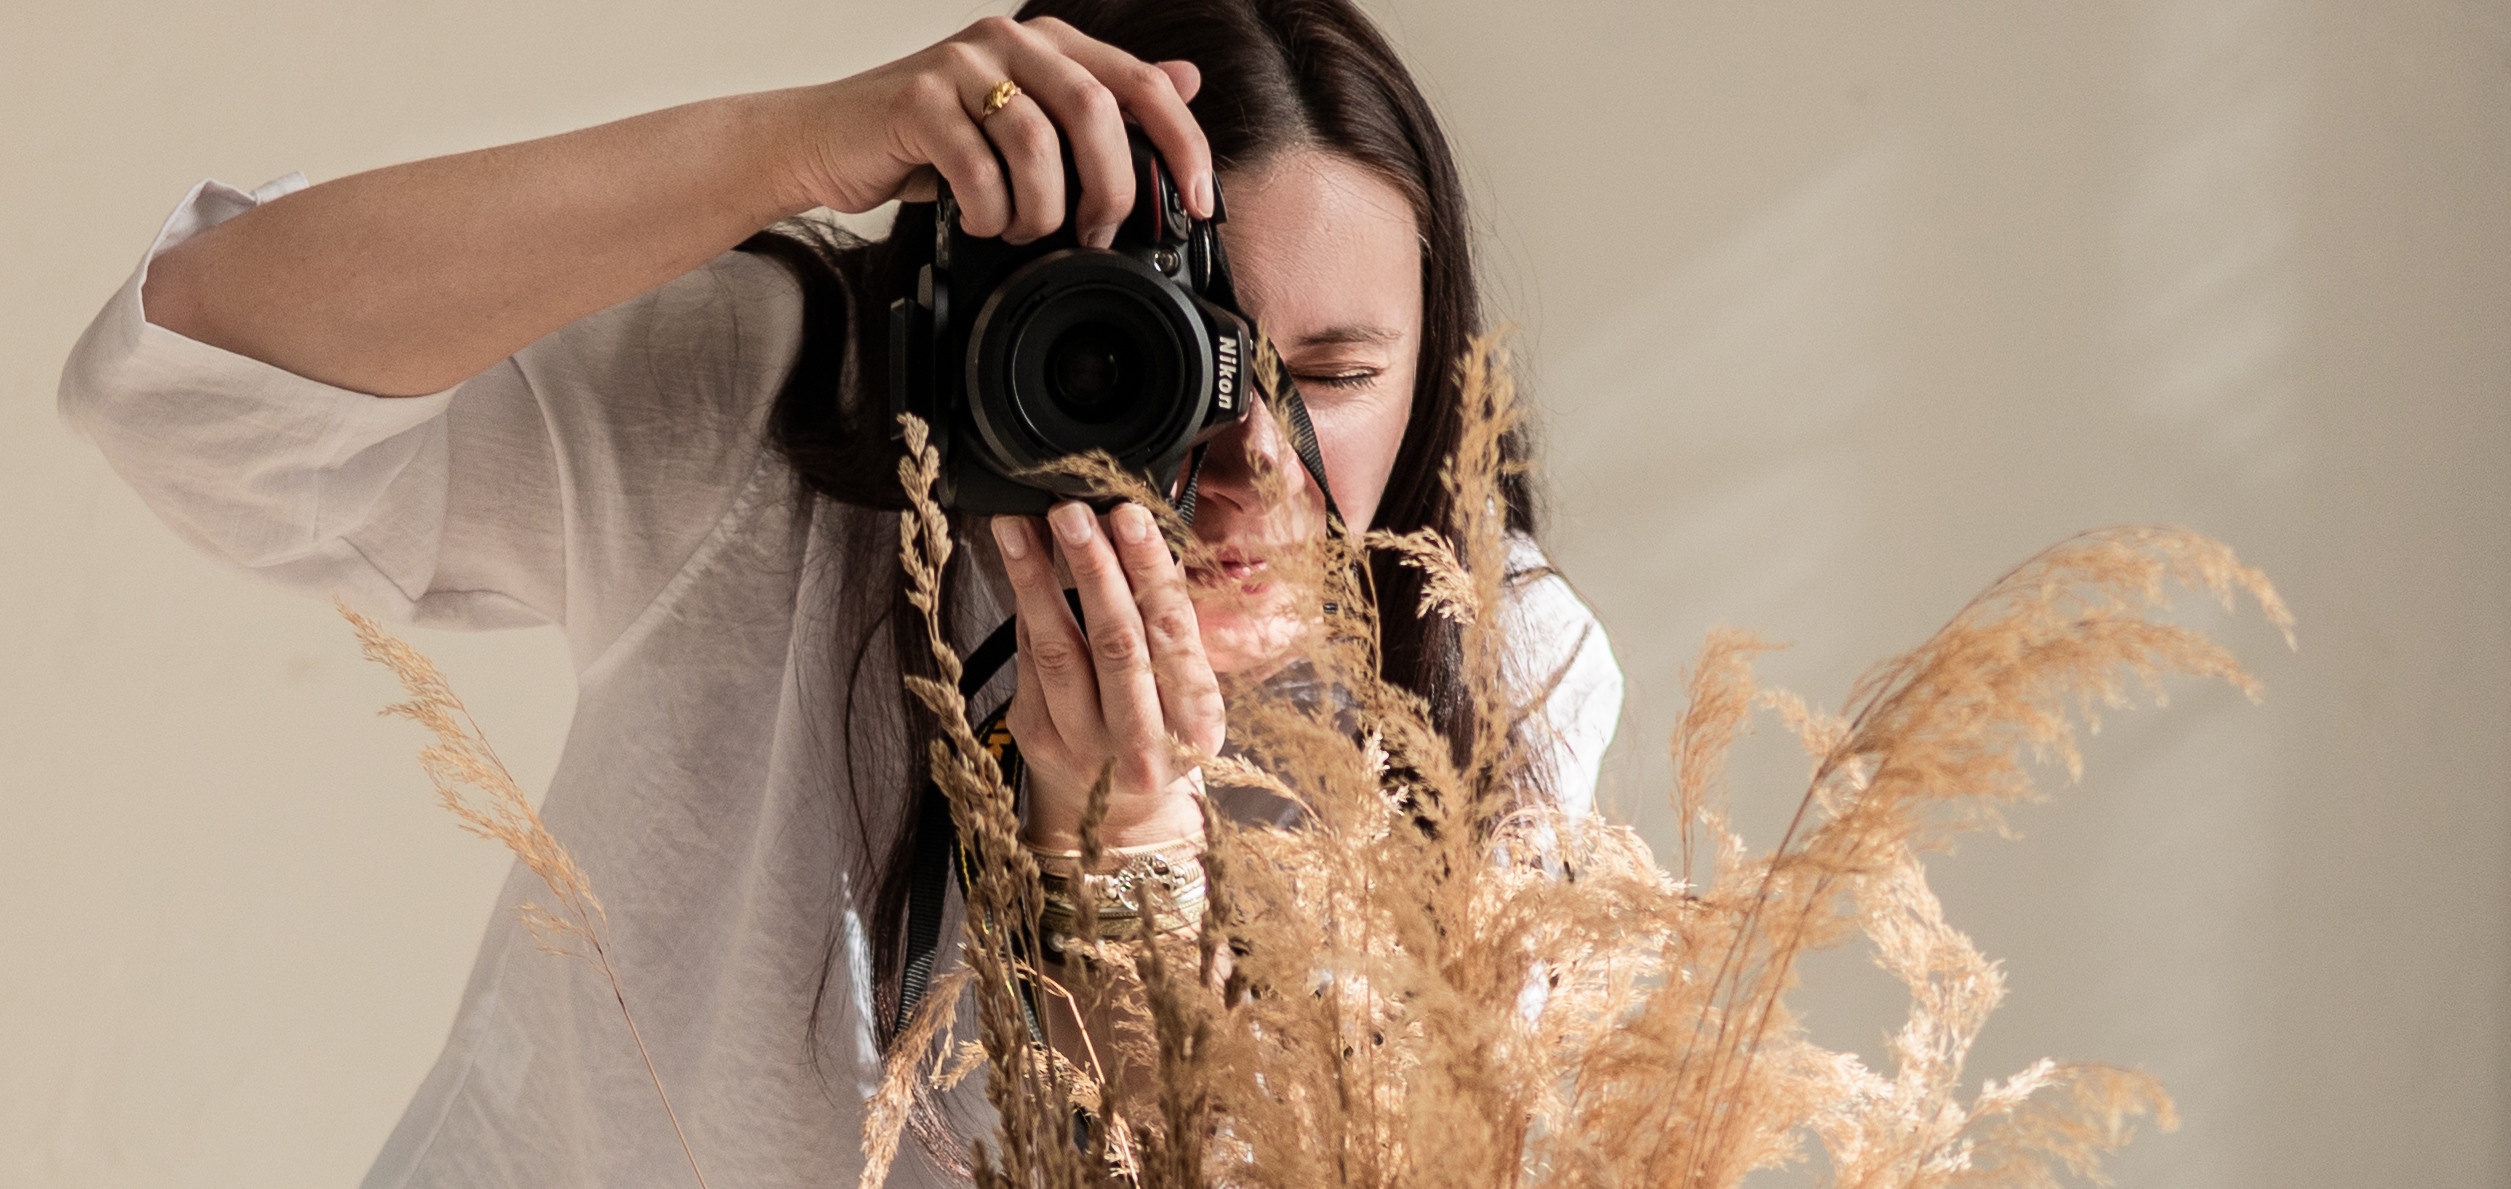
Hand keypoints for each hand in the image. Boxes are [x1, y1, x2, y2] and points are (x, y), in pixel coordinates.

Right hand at [786, 16, 1214, 247]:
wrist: (827, 141)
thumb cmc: (931, 140)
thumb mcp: (1026, 121)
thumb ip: (1101, 101)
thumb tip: (1186, 80)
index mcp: (1050, 43)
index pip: (1143, 83)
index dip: (1182, 144)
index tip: (1199, 202)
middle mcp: (1010, 40)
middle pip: (1094, 110)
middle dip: (1109, 187)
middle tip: (1094, 234)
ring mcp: (960, 63)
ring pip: (1036, 143)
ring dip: (1038, 209)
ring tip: (1020, 230)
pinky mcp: (916, 98)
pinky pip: (976, 166)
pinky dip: (986, 211)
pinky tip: (978, 222)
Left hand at [995, 502, 1223, 851]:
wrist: (1118, 818)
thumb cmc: (1161, 735)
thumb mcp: (1189, 696)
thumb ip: (1169, 629)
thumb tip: (1135, 536)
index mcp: (1196, 727)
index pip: (1173, 635)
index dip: (1150, 571)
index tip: (1131, 515)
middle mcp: (1142, 745)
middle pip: (1116, 642)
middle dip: (1092, 568)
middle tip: (1071, 511)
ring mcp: (1084, 746)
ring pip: (1058, 649)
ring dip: (1036, 579)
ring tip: (1020, 525)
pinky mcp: (1038, 739)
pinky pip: (1030, 660)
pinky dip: (1024, 606)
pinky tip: (1017, 562)